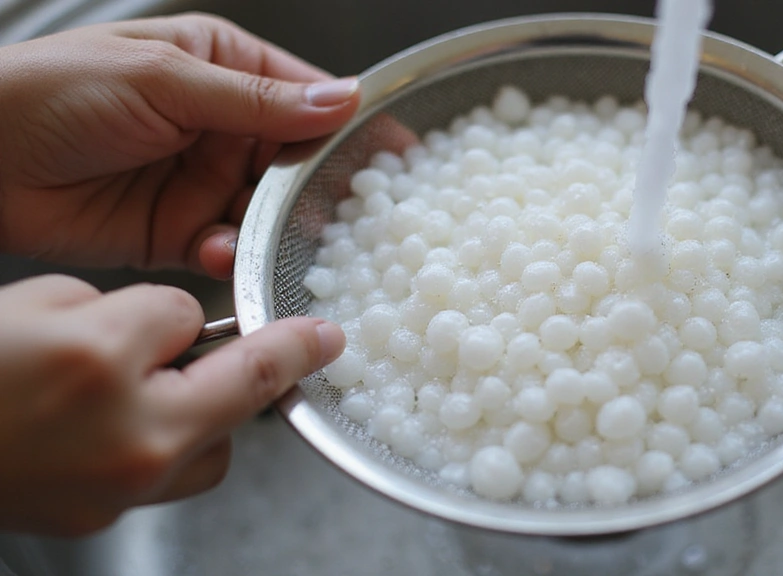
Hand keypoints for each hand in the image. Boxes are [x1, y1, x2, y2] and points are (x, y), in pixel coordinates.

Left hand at [0, 13, 360, 278]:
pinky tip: (220, 251)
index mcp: (221, 68)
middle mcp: (218, 126)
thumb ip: (254, 100)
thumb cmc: (53, 91)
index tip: (399, 155)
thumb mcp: (164, 79)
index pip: (305, 98)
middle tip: (351, 218)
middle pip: (294, 164)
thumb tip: (339, 101)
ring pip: (267, 213)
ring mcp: (199, 181)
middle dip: (319, 192)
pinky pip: (225, 247)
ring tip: (283, 242)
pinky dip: (231, 254)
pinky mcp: (176, 231)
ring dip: (274, 230)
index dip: (353, 126)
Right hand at [0, 274, 345, 535]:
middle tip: (232, 348)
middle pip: (235, 395)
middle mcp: (121, 433)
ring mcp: (115, 488)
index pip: (209, 326)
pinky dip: (160, 444)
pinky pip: (165, 477)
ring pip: (210, 449)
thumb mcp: (39, 301)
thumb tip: (175, 326)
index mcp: (98, 359)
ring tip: (145, 388)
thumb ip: (123, 311)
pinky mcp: (99, 518)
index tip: (324, 333)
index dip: (274, 323)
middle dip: (239, 363)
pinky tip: (116, 423)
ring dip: (200, 413)